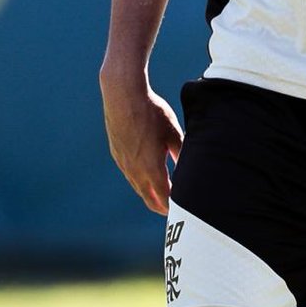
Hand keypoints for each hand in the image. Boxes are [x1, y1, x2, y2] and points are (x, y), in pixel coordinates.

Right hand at [100, 73, 182, 214]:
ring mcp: (123, 162)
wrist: (123, 95)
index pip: (164, 197)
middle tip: (172, 211)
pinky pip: (129, 173)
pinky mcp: (116, 153)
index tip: (183, 210)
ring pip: (137, 186)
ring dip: (149, 193)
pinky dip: (139, 180)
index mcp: (151, 168)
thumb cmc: (151, 111)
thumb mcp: (173, 132)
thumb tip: (189, 167)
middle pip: (148, 198)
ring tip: (160, 195)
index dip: (173, 206)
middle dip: (161, 206)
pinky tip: (145, 174)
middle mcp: (135, 170)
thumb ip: (181, 153)